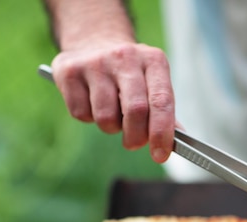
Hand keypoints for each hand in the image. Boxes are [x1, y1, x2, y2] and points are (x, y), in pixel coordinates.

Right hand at [50, 42, 174, 162]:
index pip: (162, 101)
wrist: (94, 41)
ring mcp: (96, 62)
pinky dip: (88, 118)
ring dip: (111, 127)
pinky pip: (81, 114)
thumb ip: (165, 111)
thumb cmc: (130, 74)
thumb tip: (178, 141)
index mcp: (153, 61)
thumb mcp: (153, 82)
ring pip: (106, 117)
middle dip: (136, 137)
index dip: (162, 133)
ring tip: (112, 114)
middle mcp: (126, 57)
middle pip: (135, 111)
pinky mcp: (69, 71)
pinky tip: (92, 102)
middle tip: (133, 143)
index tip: (160, 155)